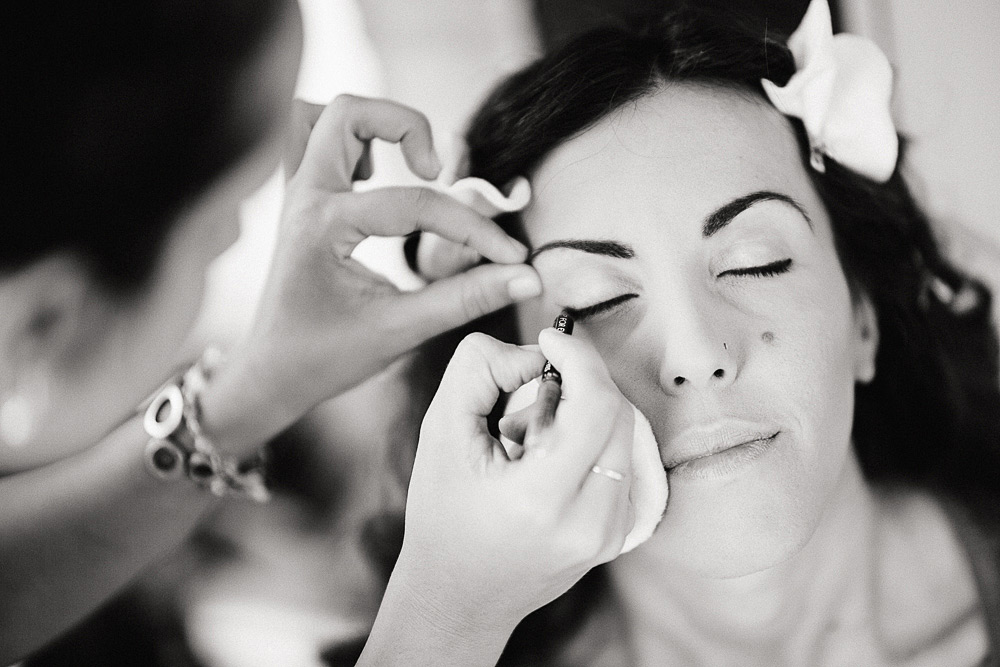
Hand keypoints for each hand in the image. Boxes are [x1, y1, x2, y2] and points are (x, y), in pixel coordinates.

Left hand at [204, 96, 540, 448]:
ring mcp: (298, 195)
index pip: (415, 204)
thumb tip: (526, 277)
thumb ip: (466, 298)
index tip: (512, 255)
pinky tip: (376, 180)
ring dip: (372, 128)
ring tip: (404, 169)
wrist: (272, 373)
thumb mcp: (401, 330)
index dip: (473, 228)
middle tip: (436, 173)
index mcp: (323, 228)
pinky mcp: (302, 200)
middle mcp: (305, 199)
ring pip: (324, 116)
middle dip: (406, 127)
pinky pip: (315, 140)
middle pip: (350, 113)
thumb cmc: (326, 356)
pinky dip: (351, 144)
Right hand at [391, 329, 634, 634]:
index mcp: (541, 499)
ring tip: (532, 431)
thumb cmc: (443, 514)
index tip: (550, 338)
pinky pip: (624, 461)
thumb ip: (481, 370)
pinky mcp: (617, 536)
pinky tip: (549, 456)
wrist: (459, 597)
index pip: (596, 405)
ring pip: (627, 434)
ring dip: (587, 409)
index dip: (579, 357)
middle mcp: (588, 523)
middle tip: (532, 388)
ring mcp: (609, 534)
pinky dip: (593, 438)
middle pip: (619, 413)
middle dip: (580, 380)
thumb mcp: (440, 431)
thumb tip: (538, 353)